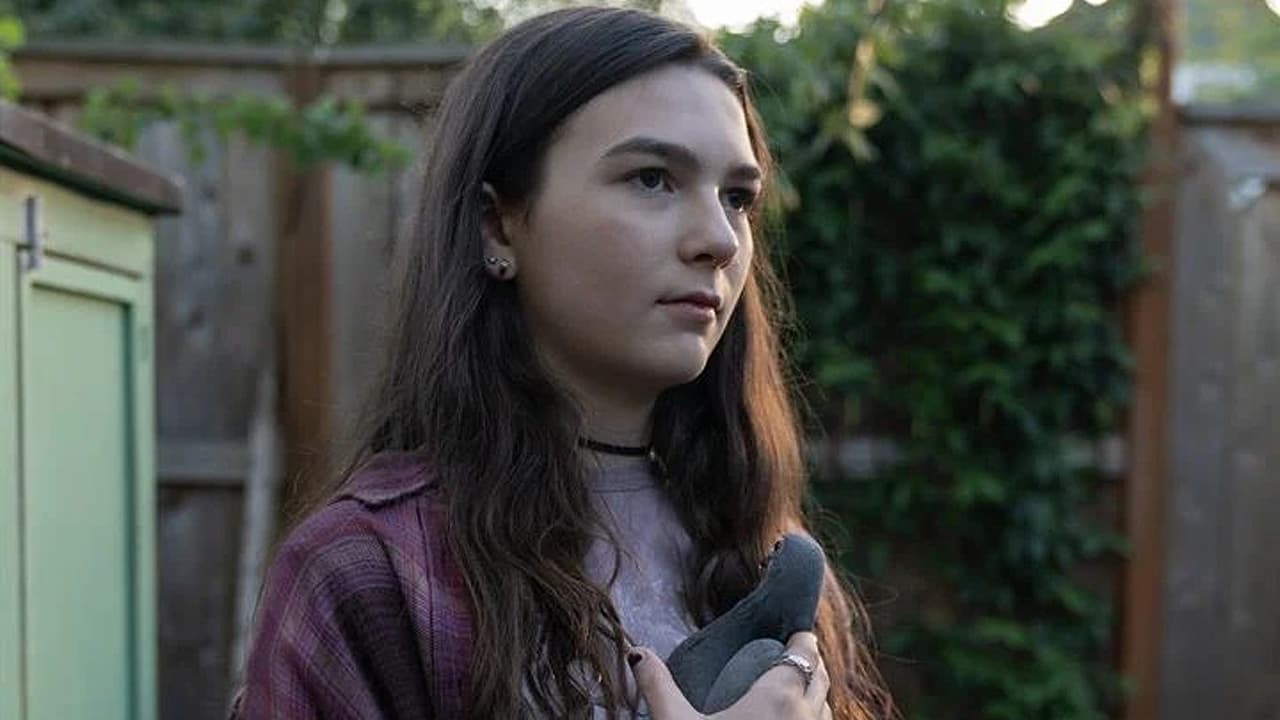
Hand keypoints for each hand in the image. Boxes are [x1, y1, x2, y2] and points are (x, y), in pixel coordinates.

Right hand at [631, 631, 832, 719]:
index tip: (796, 633)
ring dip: (815, 696)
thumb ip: (658, 686)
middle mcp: (808, 717)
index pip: (805, 654)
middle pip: (822, 679)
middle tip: (794, 656)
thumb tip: (636, 652)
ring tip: (794, 693)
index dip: (802, 640)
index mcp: (780, 697)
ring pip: (827, 711)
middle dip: (811, 664)